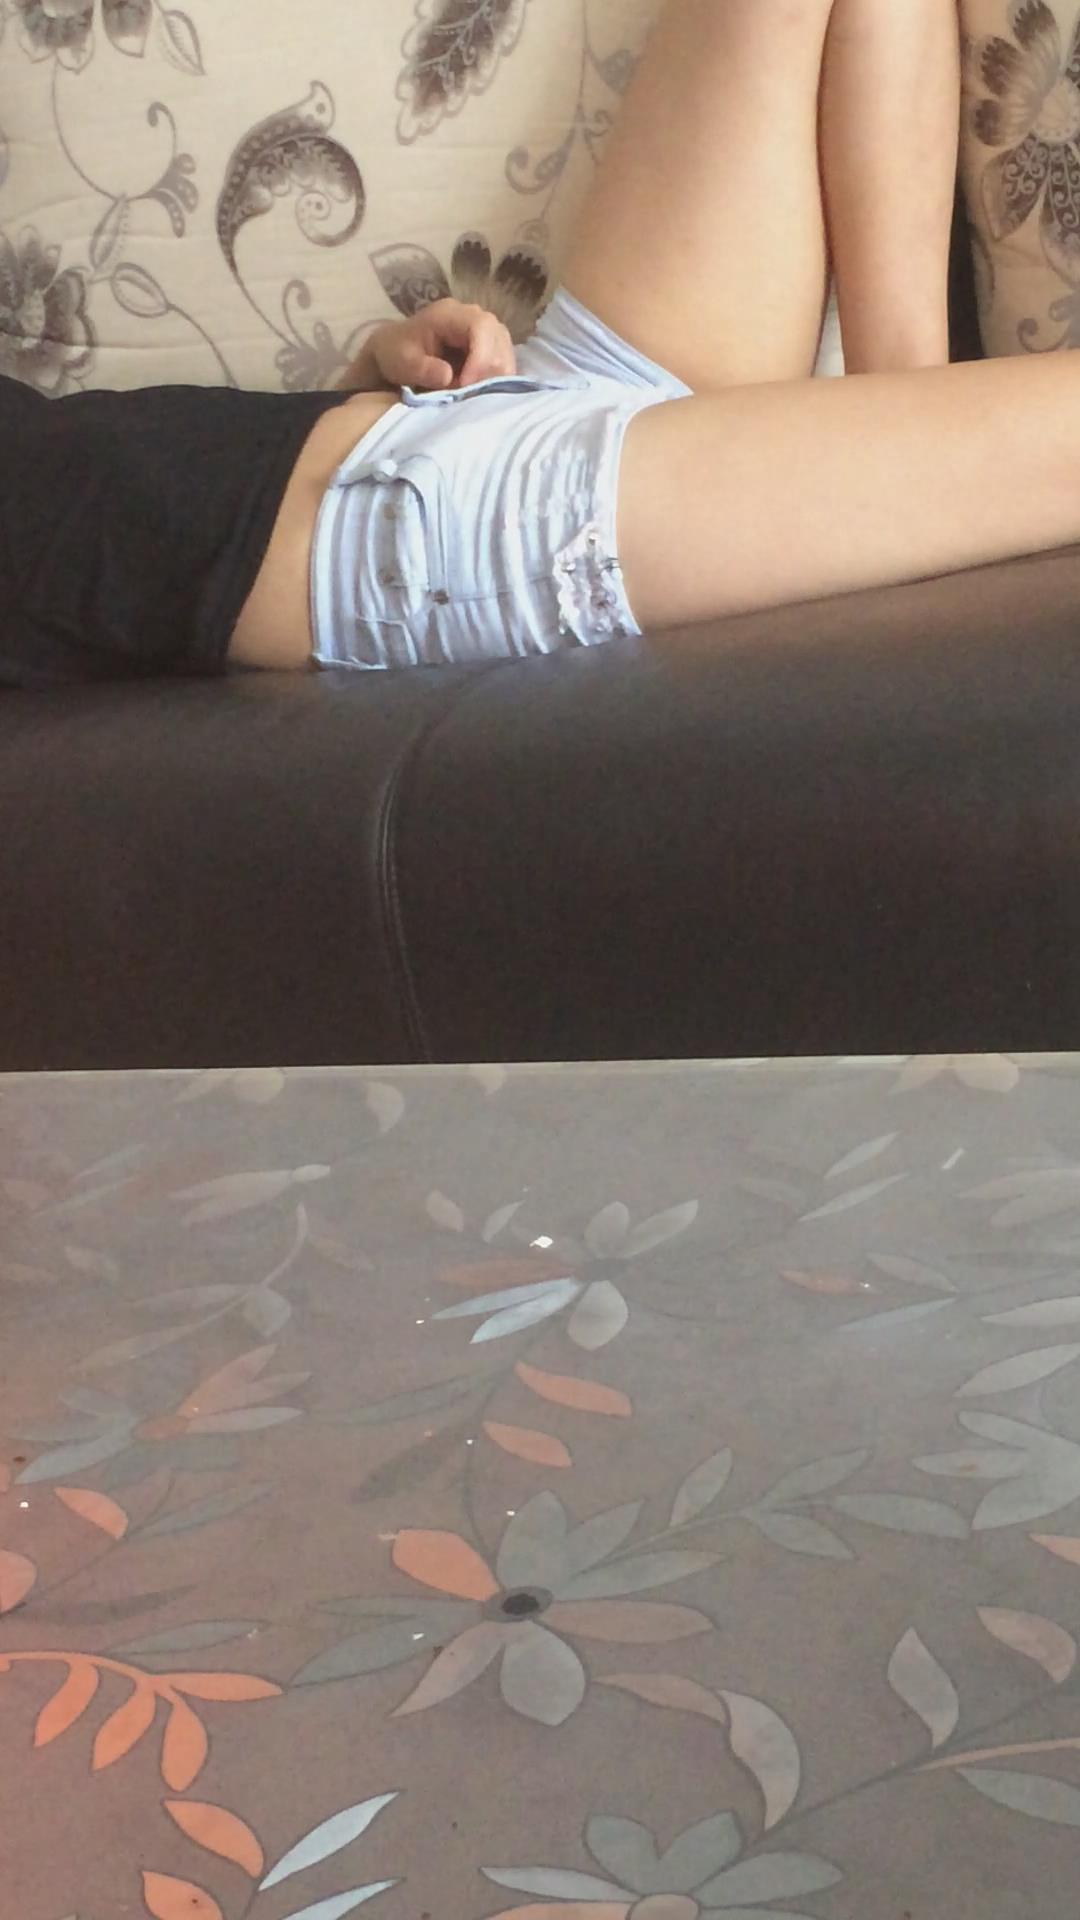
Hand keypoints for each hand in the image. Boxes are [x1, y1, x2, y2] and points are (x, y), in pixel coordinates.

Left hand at [368, 299, 516, 390]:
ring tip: (475, 395)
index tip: (467, 385)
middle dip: (490, 371)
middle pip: (499, 337)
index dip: (481, 357)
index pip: (480, 326)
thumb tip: (449, 376)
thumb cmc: (396, 354)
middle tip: (471, 395)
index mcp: (449, 314)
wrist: (394, 351)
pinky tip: (481, 392)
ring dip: (496, 377)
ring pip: (505, 350)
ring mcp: (483, 330)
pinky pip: (503, 361)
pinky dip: (497, 379)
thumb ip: (423, 369)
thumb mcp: (401, 362)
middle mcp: (472, 315)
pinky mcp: (488, 346)